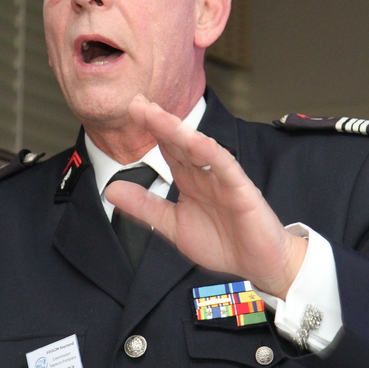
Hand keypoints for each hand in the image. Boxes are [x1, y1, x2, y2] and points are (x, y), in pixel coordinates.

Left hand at [105, 95, 306, 298]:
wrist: (258, 265)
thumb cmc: (222, 243)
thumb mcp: (173, 226)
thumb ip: (145, 206)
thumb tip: (111, 190)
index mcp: (189, 179)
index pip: (167, 148)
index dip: (150, 129)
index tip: (131, 109)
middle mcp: (205, 173)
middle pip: (179, 142)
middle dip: (158, 121)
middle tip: (137, 103)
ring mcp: (224, 179)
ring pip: (199, 148)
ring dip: (178, 130)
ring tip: (156, 115)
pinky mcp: (242, 190)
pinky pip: (225, 167)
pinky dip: (211, 153)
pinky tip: (195, 140)